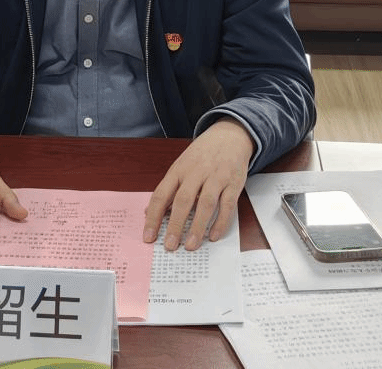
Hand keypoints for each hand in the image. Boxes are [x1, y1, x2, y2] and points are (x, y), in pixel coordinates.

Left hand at [142, 117, 252, 250]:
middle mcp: (196, 173)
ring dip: (197, 226)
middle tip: (170, 245)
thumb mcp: (180, 166)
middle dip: (175, 225)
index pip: (161, 194)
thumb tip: (148, 212)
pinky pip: (227, 205)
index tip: (148, 236)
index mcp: (178, 170)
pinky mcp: (233, 183)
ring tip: (191, 246)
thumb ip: (167, 189)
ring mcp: (216, 177)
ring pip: (206, 204)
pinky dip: (220, 222)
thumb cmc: (201, 155)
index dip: (153, 217)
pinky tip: (213, 236)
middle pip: (183, 200)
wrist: (229, 136)